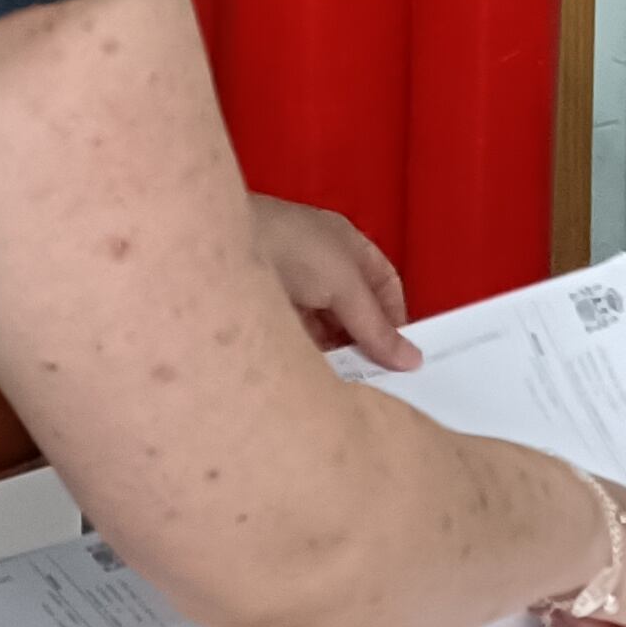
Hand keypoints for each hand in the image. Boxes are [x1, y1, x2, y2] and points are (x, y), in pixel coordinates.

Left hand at [250, 193, 419, 369]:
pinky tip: (306, 376)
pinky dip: (301, 355)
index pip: (384, 285)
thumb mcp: (344, 286)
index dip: (395, 318)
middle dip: (361, 343)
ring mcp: (287, 285)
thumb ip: (376, 327)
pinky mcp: (260, 308)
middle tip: (370, 381)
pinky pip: (290, 337)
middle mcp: (318, 264)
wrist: (213, 242)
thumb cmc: (288, 246)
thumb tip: (412, 361)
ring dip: (330, 353)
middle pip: (351, 310)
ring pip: (319, 328)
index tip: (400, 356)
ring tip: (339, 384)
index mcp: (345, 245)